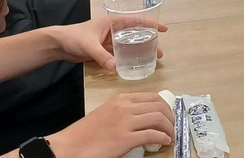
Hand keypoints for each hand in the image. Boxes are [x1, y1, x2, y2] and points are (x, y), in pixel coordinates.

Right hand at [47, 93, 175, 157]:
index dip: (165, 106)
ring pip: (158, 118)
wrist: (70, 146)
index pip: (152, 96)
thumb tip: (142, 119)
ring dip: (169, 128)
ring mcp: (126, 122)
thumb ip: (123, 112)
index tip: (169, 116)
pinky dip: (163, 138)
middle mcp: (125, 107)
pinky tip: (164, 142)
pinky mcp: (126, 138)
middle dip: (171, 116)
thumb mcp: (106, 113)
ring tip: (170, 136)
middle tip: (172, 127)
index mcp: (121, 99)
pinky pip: (152, 135)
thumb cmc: (86, 133)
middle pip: (159, 105)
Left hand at [52, 17, 166, 73]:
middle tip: (160, 53)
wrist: (59, 44)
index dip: (151, 24)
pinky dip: (129, 56)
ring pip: (130, 44)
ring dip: (141, 50)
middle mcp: (114, 29)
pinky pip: (121, 52)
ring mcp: (109, 39)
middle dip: (149, 41)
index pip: (136, 20)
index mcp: (113, 21)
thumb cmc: (74, 37)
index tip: (164, 30)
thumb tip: (115, 67)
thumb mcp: (89, 46)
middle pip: (136, 33)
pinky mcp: (104, 49)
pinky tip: (135, 64)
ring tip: (152, 59)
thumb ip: (102, 56)